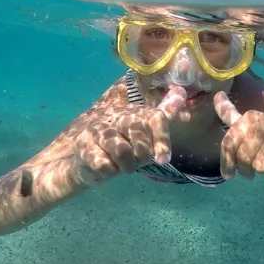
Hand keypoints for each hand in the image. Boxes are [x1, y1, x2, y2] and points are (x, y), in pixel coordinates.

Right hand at [72, 86, 186, 184]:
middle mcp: (116, 114)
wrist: (86, 159)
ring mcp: (97, 128)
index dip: (161, 138)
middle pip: (138, 129)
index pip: (155, 117)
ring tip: (122, 166)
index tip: (164, 159)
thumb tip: (182, 92)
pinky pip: (103, 163)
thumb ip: (165, 114)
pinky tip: (105, 166)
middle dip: (142, 154)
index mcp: (135, 112)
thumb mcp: (146, 135)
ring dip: (126, 165)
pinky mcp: (82, 144)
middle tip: (137, 162)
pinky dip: (109, 170)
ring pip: (121, 149)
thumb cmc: (123, 146)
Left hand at [214, 91, 263, 182]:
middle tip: (251, 173)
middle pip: (243, 156)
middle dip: (245, 169)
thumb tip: (217, 95)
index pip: (229, 141)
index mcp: (251, 117)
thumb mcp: (250, 129)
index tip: (228, 174)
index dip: (226, 161)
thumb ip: (231, 115)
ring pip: (260, 165)